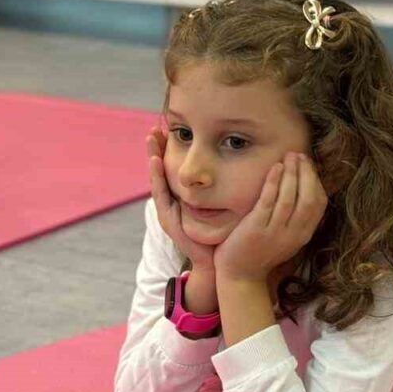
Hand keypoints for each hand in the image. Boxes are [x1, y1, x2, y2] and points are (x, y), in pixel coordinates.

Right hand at [147, 126, 214, 272]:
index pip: (173, 170)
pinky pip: (161, 194)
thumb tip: (239, 165)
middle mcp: (171, 204)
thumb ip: (223, 189)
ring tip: (152, 139)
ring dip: (154, 158)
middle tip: (155, 128)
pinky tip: (157, 161)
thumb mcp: (221, 206)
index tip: (169, 129)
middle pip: (161, 172)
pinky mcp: (168, 219)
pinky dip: (157, 177)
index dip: (170, 151)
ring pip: (157, 180)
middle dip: (157, 150)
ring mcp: (167, 211)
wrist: (216, 263)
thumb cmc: (221, 235)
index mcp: (182, 199)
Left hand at [214, 152, 326, 282]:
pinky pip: (269, 201)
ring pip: (290, 197)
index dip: (316, 180)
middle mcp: (294, 233)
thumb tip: (303, 191)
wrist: (240, 275)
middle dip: (306, 173)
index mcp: (303, 234)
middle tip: (299, 155)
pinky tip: (275, 168)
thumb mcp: (286, 237)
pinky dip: (274, 182)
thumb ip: (296, 219)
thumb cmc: (260, 252)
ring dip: (291, 173)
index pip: (319, 203)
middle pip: (309, 197)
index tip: (309, 165)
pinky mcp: (257, 229)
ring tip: (289, 157)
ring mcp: (275, 232)